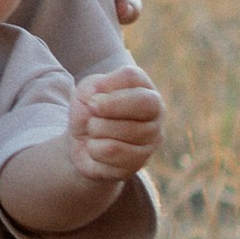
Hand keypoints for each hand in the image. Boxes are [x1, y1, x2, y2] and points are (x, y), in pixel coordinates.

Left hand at [68, 61, 164, 181]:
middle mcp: (156, 112)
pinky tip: (98, 148)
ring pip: (123, 130)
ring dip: (95, 129)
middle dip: (107, 107)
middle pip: (142, 102)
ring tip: (95, 131)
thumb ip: (94, 88)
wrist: (82, 144)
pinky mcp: (140, 162)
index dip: (107, 84)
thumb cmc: (90, 111)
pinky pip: (111, 151)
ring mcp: (152, 139)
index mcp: (144, 87)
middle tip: (93, 112)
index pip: (132, 77)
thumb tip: (99, 102)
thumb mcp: (87, 91)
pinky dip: (94, 148)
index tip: (93, 94)